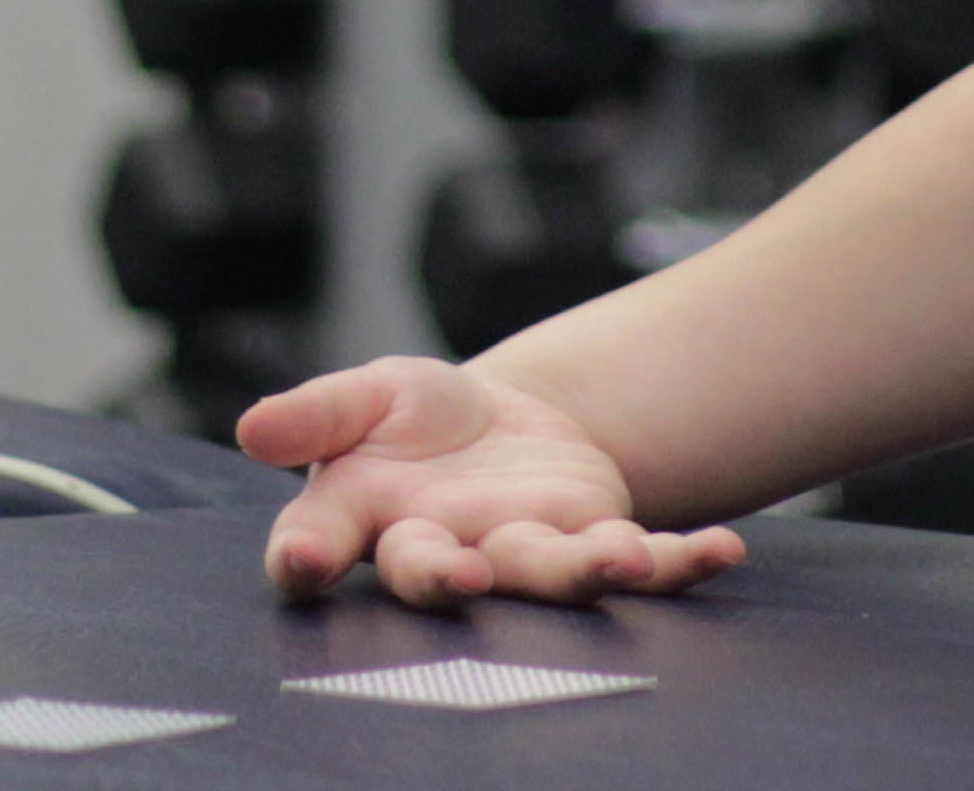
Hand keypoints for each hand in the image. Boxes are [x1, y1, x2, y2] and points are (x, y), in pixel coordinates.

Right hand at [241, 354, 745, 607]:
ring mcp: (521, 556)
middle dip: (447, 580)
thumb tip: (251, 428)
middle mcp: (443, 553)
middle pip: (434, 577)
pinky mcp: (591, 545)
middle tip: (462, 577)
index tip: (302, 563)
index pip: (317, 548)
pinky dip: (680, 563)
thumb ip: (315, 412)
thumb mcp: (368, 393)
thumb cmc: (421, 422)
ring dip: (582, 571)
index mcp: (366, 520)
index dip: (305, 560)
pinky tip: (722, 550)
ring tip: (622, 555)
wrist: (511, 427)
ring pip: (541, 577)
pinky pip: (639, 566)